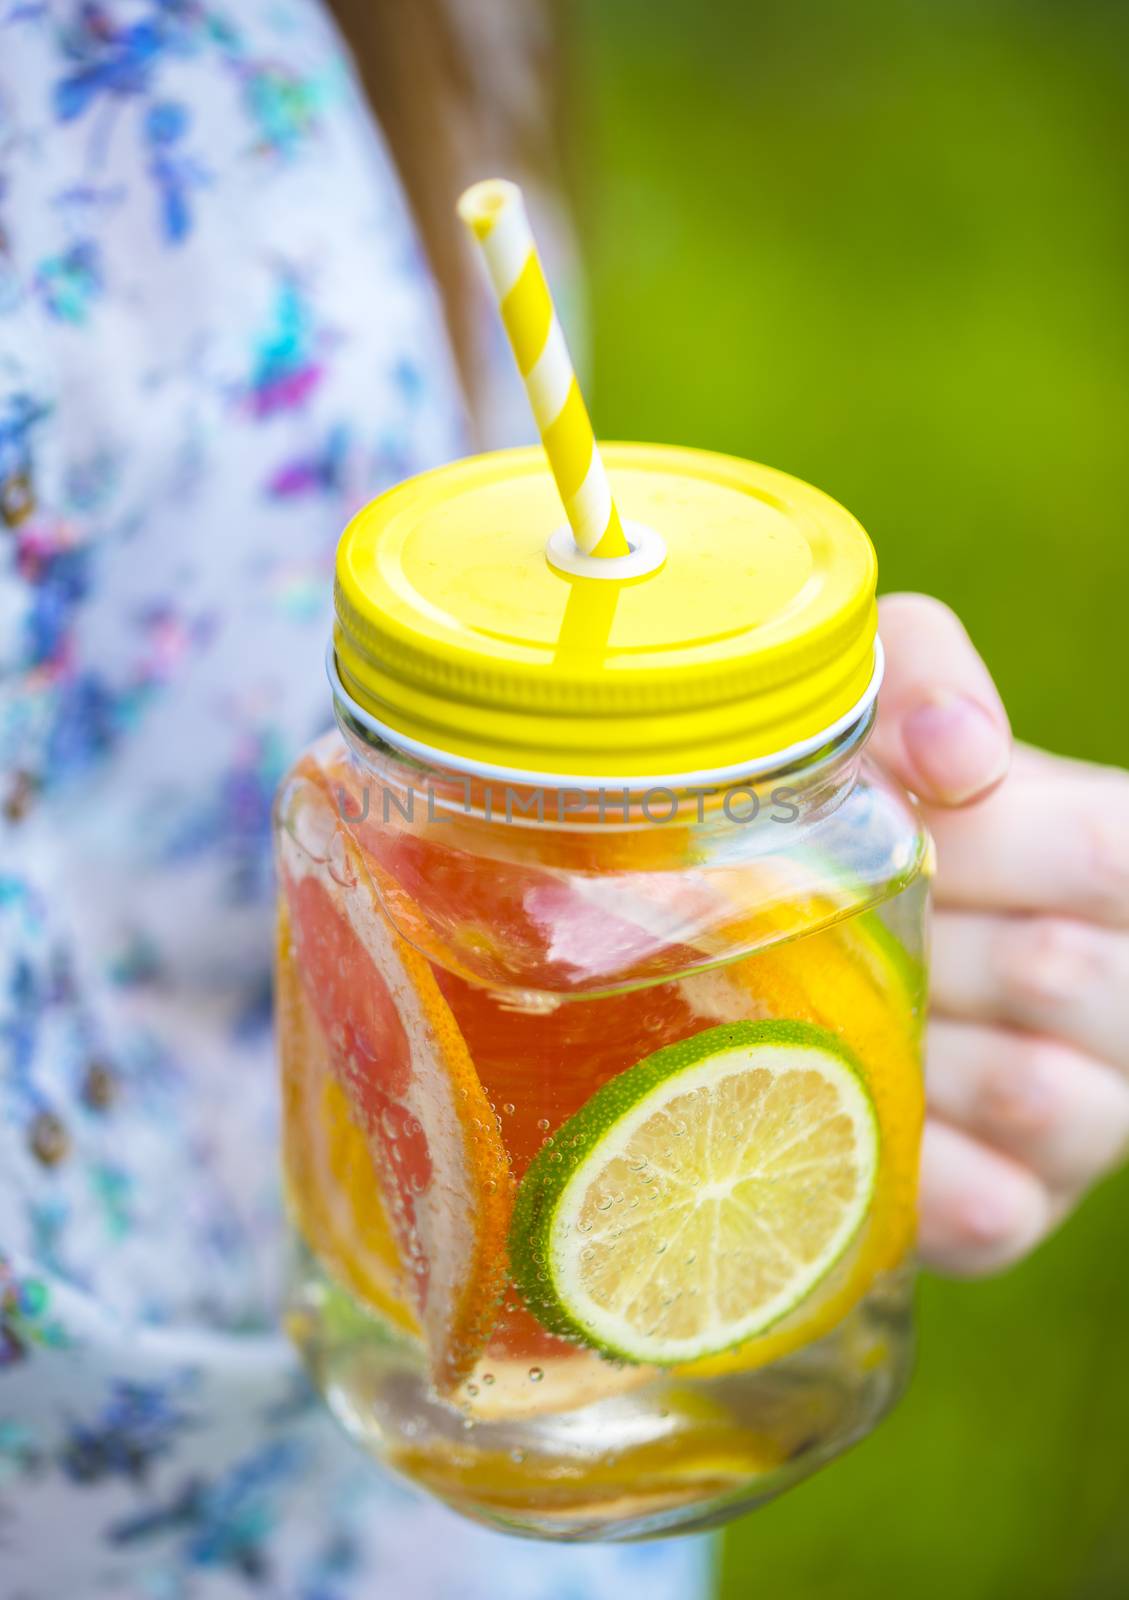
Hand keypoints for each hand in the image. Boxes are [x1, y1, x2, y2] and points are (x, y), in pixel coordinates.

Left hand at [874, 594, 1128, 1275]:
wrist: (841, 938)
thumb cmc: (885, 806)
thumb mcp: (896, 706)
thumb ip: (925, 676)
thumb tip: (955, 758)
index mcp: (1118, 860)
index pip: (1108, 854)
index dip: (986, 844)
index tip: (891, 832)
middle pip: (1061, 973)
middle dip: (928, 940)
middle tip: (832, 924)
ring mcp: (1090, 1119)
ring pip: (1032, 1095)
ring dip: (909, 1046)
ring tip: (834, 1009)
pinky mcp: (1017, 1212)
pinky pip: (986, 1213)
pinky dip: (909, 1169)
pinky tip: (844, 1122)